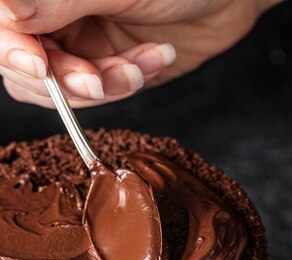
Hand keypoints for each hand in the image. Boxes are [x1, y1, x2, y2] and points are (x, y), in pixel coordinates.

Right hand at [0, 0, 278, 107]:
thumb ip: (58, 1)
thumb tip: (6, 13)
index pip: (5, 25)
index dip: (13, 48)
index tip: (39, 64)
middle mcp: (55, 13)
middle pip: (25, 64)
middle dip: (66, 78)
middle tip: (99, 79)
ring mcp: (79, 41)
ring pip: (61, 87)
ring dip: (101, 85)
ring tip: (137, 67)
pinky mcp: (106, 66)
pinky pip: (99, 93)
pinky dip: (123, 84)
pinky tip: (152, 59)